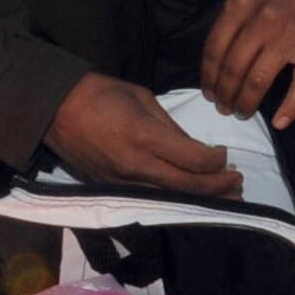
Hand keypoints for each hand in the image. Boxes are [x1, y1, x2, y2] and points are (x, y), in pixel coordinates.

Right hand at [46, 73, 243, 197]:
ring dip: (201, 200)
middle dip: (218, 188)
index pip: (193, 159)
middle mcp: (136, 165)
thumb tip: (193, 148)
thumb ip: (170, 126)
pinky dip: (175, 201)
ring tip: (224, 199)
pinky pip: (150, 201)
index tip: (224, 154)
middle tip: (238, 184)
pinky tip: (189, 200)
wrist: (55, 110)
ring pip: (171, 199)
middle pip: (188, 186)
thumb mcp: (142, 97)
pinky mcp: (111, 189)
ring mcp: (122, 182)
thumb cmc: (101, 94)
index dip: (216, 161)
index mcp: (145, 136)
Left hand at [200, 0, 294, 127]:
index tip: (208, 91)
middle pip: (233, 70)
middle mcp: (262, 23)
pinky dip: (291, 108)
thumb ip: (230, 18)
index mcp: (239, 6)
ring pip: (259, 81)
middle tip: (222, 106)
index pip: (214, 51)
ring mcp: (290, 37)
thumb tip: (217, 55)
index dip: (208, 77)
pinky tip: (280, 123)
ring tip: (241, 111)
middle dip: (224, 94)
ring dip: (246, 102)